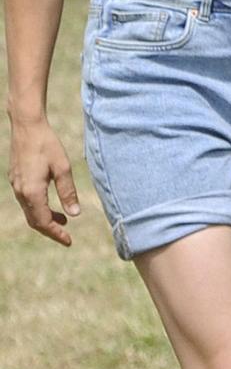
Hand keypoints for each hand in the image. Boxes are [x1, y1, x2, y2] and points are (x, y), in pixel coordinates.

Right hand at [8, 117, 81, 246]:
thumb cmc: (47, 144)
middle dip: (51, 229)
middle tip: (66, 235)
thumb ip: (68, 192)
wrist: (27, 127)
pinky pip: (26, 201)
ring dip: (45, 218)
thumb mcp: (62, 167)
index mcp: (32, 192)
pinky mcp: (16, 180)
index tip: (69, 241)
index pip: (43, 222)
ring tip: (63, 219)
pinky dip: (38, 207)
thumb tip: (75, 214)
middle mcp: (21, 193)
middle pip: (35, 221)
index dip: (56, 233)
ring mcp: (16, 186)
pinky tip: (50, 202)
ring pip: (30, 211)